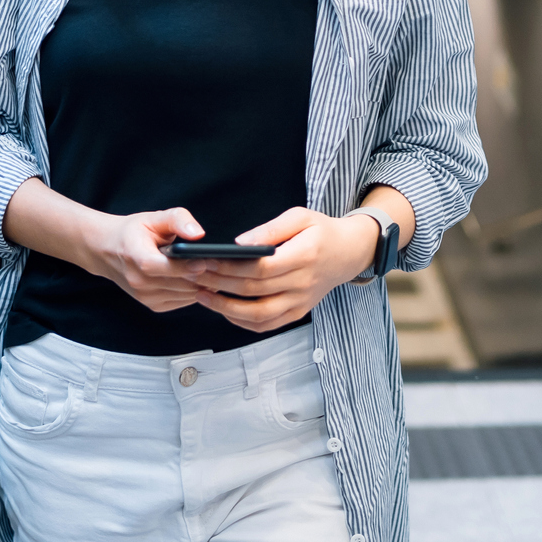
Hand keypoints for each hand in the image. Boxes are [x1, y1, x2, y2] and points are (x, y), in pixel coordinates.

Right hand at [82, 207, 211, 312]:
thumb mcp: (153, 218)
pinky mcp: (153, 305)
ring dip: (204, 284)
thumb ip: (177, 220)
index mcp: (137, 259)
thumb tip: (197, 233)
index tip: (210, 260)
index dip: (188, 266)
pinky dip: (195, 290)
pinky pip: (183, 300)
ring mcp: (146, 297)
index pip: (166, 268)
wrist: (108, 251)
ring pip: (186, 294)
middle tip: (228, 264)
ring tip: (221, 270)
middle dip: (206, 275)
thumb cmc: (133, 232)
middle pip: (181, 283)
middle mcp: (140, 283)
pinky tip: (203, 277)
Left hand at [187, 207, 379, 331]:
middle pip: (253, 290)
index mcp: (305, 256)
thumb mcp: (300, 217)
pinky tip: (223, 309)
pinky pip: (266, 325)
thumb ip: (270, 229)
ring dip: (225, 308)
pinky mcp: (297, 313)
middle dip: (218, 284)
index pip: (261, 267)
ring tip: (202, 294)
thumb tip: (239, 244)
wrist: (348, 253)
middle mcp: (303, 284)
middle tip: (192, 274)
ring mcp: (301, 302)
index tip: (204, 260)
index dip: (230, 267)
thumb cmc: (321, 231)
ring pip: (258, 315)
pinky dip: (241, 321)